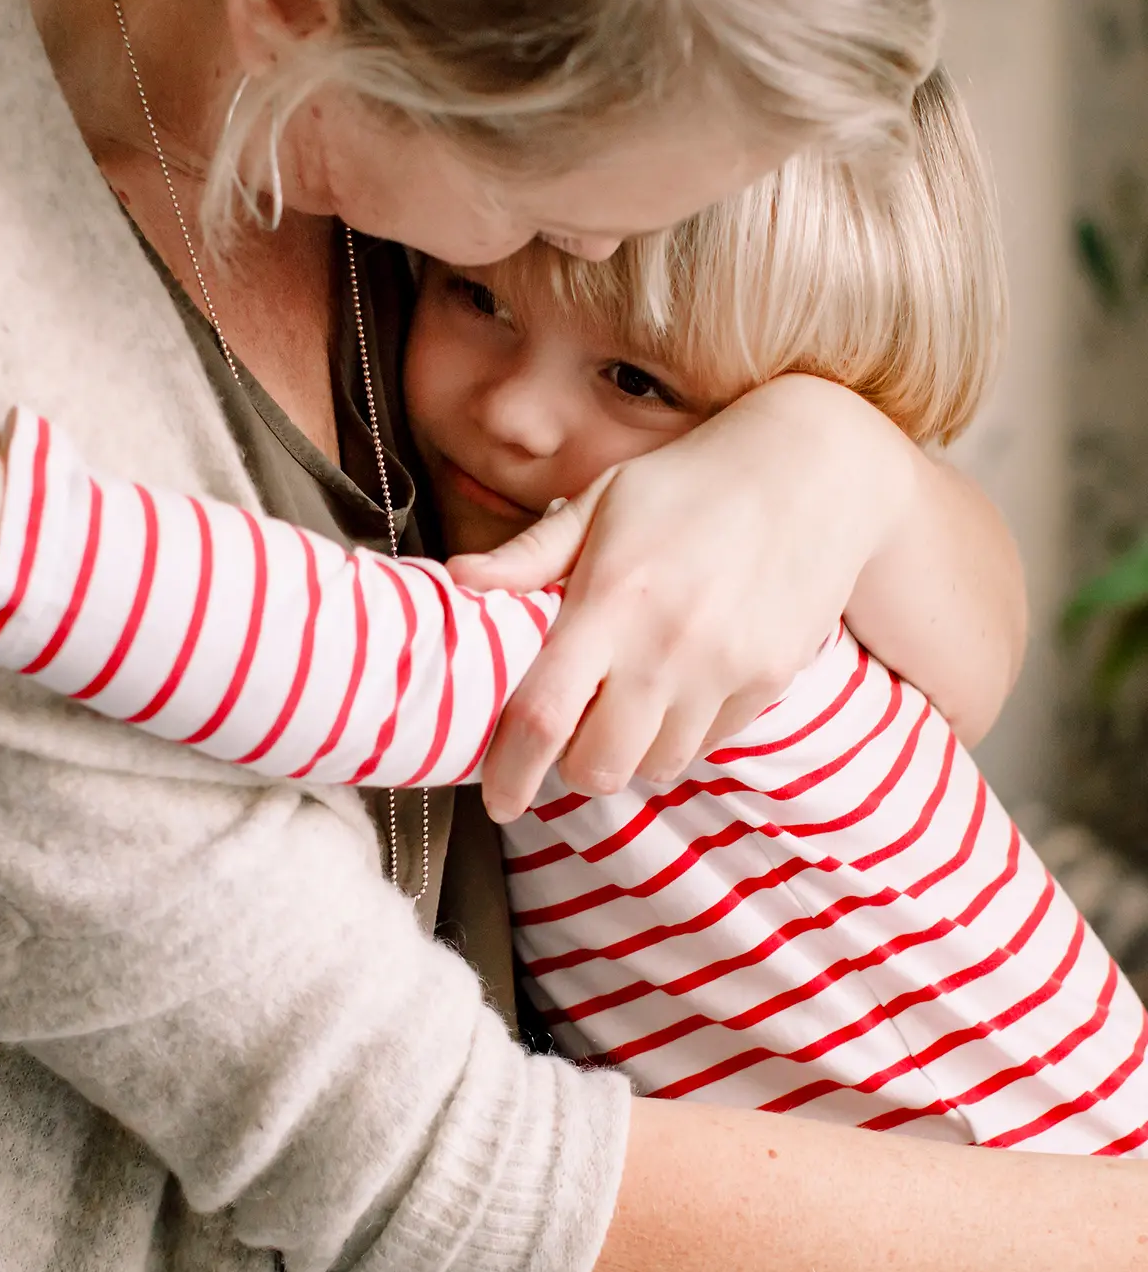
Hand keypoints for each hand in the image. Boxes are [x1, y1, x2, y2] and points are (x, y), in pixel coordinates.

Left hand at [448, 375, 918, 820]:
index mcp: (611, 599)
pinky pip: (710, 742)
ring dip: (632, 750)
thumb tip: (458, 578)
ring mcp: (725, 669)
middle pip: (601, 767)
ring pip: (657, 764)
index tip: (497, 799)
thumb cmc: (690, 482)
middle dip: (575, 768)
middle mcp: (667, 645)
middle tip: (573, 734)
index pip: (544, 715)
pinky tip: (684, 680)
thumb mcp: (603, 500)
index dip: (511, 770)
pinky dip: (684, 731)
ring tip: (633, 698)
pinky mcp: (769, 680)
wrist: (812, 472)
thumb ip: (530, 554)